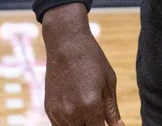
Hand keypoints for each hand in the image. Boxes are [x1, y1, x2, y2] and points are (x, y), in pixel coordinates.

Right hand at [42, 4, 124, 125]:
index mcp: (91, 106)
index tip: (111, 124)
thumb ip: (112, 111)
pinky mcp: (49, 109)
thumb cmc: (92, 60)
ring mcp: (58, 112)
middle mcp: (72, 113)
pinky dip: (70, 124)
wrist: (66, 43)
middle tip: (101, 118)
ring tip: (89, 113)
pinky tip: (78, 113)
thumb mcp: (108, 83)